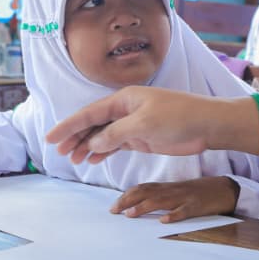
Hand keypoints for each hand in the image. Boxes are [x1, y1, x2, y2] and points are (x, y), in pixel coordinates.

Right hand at [46, 86, 258, 163]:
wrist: (207, 126)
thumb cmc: (178, 118)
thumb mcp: (143, 125)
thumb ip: (115, 134)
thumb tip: (93, 142)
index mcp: (124, 99)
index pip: (89, 113)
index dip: (68, 125)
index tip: (51, 137)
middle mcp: (125, 109)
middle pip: (93, 124)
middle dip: (75, 137)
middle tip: (59, 152)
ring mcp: (133, 124)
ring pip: (103, 135)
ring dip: (88, 146)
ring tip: (74, 159)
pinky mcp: (142, 137)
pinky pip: (116, 143)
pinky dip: (103, 151)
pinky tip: (93, 159)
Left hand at [109, 176, 239, 221]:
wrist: (224, 189)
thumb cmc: (198, 192)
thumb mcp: (177, 191)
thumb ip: (160, 195)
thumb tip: (139, 203)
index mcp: (167, 187)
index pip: (142, 188)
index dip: (126, 196)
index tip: (113, 206)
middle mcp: (173, 191)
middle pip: (147, 193)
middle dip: (128, 201)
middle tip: (114, 211)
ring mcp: (184, 198)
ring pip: (161, 201)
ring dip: (144, 207)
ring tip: (130, 215)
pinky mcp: (196, 206)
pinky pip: (184, 211)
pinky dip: (174, 215)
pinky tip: (164, 221)